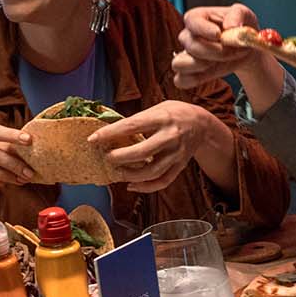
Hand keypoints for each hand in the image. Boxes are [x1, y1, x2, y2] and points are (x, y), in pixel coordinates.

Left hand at [88, 100, 229, 192]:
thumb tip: (108, 131)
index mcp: (161, 118)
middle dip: (120, 158)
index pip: (131, 126)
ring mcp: (176, 154)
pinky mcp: (180, 166)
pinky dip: (145, 187)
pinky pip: (162, 182)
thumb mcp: (156, 108)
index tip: (93, 140)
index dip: (110, 134)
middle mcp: (170, 136)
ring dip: (130, 175)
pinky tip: (131, 185)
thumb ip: (137, 120)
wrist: (202, 124)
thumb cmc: (173, 113)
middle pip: (142, 152)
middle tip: (106, 158)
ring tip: (116, 172)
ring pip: (152, 172)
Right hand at [171, 4, 274, 88]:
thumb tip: (230, 26)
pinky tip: (210, 73)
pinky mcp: (189, 73)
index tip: (218, 35)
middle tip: (234, 51)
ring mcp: (186, 55)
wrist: (246, 48)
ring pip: (179, 63)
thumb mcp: (245, 14)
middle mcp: (188, 36)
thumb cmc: (241, 28)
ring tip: (218, 62)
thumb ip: (237, 14)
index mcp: (197, 18)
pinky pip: (181, 80)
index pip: (192, 21)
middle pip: (191, 45)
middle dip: (215, 51)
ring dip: (200, 65)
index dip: (204, 29)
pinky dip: (193, 80)